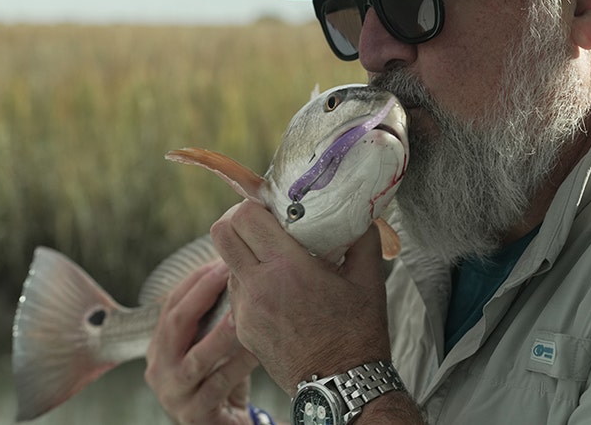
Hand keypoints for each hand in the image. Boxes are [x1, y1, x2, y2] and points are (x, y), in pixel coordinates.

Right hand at [144, 259, 259, 424]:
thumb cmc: (221, 381)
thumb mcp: (211, 347)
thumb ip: (215, 318)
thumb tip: (235, 270)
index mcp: (159, 348)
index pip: (170, 305)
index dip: (195, 281)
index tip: (220, 260)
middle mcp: (159, 370)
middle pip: (175, 324)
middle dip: (202, 294)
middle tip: (227, 272)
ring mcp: (173, 394)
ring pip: (197, 358)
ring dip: (222, 332)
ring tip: (242, 310)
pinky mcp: (193, 415)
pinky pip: (219, 384)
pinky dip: (238, 364)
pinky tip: (256, 349)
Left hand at [211, 200, 391, 392]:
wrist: (342, 386)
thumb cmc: (358, 333)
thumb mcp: (369, 279)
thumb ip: (362, 238)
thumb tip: (361, 214)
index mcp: (287, 268)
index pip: (244, 217)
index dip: (254, 204)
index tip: (273, 207)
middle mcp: (258, 287)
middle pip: (221, 234)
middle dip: (237, 221)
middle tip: (262, 224)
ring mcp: (246, 311)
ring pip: (226, 263)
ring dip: (244, 253)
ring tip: (275, 261)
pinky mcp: (243, 330)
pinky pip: (235, 292)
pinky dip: (249, 282)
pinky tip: (277, 291)